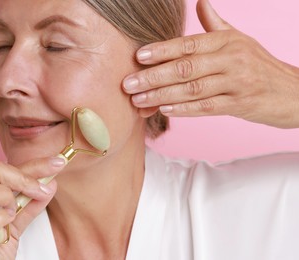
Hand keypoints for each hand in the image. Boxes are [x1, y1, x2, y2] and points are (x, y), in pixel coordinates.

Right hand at [0, 156, 64, 259]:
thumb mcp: (14, 224)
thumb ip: (30, 204)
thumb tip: (50, 184)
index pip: (2, 168)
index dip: (34, 164)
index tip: (58, 163)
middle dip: (21, 176)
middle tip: (39, 190)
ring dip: (6, 198)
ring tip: (13, 214)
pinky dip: (0, 221)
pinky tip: (6, 226)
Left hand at [123, 0, 298, 127]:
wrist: (293, 91)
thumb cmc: (258, 64)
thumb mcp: (239, 40)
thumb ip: (216, 25)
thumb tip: (199, 3)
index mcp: (227, 41)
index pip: (189, 44)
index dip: (162, 50)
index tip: (138, 56)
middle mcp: (232, 59)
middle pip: (186, 67)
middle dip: (153, 76)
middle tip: (128, 83)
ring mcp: (237, 83)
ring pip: (193, 89)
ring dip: (162, 95)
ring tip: (139, 100)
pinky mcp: (240, 104)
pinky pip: (207, 107)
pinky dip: (184, 108)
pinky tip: (165, 109)